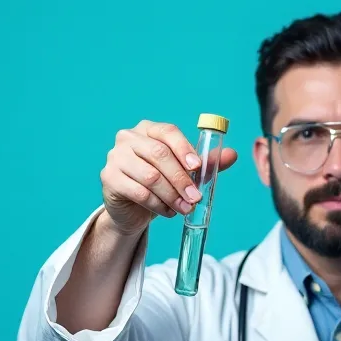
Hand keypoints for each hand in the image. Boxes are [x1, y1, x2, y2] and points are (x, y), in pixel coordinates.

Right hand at [98, 119, 237, 235]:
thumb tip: (232, 154)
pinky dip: (157, 205)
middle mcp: (128, 138)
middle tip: (196, 197)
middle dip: (181, 179)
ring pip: (150, 176)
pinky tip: (168, 212)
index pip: (168, 132)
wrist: (132, 208)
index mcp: (148, 129)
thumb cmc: (160, 183)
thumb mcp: (184, 172)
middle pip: (159, 155)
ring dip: (172, 195)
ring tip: (185, 208)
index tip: (198, 168)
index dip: (185, 149)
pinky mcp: (109, 178)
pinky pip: (138, 192)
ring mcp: (115, 157)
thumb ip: (206, 163)